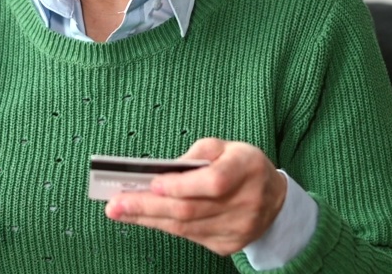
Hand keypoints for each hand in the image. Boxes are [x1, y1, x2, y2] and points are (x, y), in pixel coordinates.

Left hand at [104, 138, 286, 256]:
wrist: (275, 202)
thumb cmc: (242, 166)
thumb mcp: (226, 146)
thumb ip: (197, 153)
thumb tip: (163, 171)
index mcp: (247, 169)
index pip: (212, 182)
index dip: (181, 185)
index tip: (151, 183)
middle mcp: (246, 203)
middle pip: (190, 210)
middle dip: (147, 206)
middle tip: (115, 203)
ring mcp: (238, 229)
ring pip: (186, 227)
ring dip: (148, 219)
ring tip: (119, 211)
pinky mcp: (228, 245)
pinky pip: (190, 237)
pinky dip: (164, 226)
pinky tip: (144, 218)